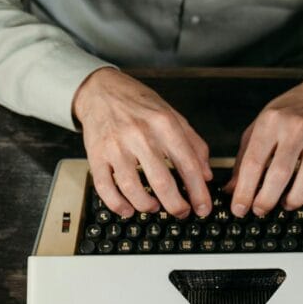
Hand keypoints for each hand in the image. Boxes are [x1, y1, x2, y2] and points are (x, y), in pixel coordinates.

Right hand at [73, 68, 212, 217]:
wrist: (101, 90)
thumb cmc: (139, 105)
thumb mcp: (173, 116)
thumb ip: (194, 144)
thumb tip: (206, 175)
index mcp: (164, 124)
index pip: (188, 165)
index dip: (198, 192)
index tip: (203, 207)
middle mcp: (140, 135)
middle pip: (161, 181)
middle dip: (175, 205)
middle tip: (181, 213)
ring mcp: (115, 146)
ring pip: (132, 188)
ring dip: (147, 206)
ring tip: (155, 207)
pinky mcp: (96, 155)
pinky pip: (105, 188)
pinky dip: (117, 204)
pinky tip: (128, 209)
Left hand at [226, 76, 302, 216]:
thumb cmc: (286, 115)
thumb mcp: (258, 129)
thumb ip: (243, 160)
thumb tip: (231, 191)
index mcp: (270, 123)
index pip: (253, 162)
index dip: (244, 191)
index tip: (238, 209)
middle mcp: (296, 128)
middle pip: (280, 173)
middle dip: (267, 199)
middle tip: (259, 211)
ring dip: (294, 199)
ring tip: (284, 205)